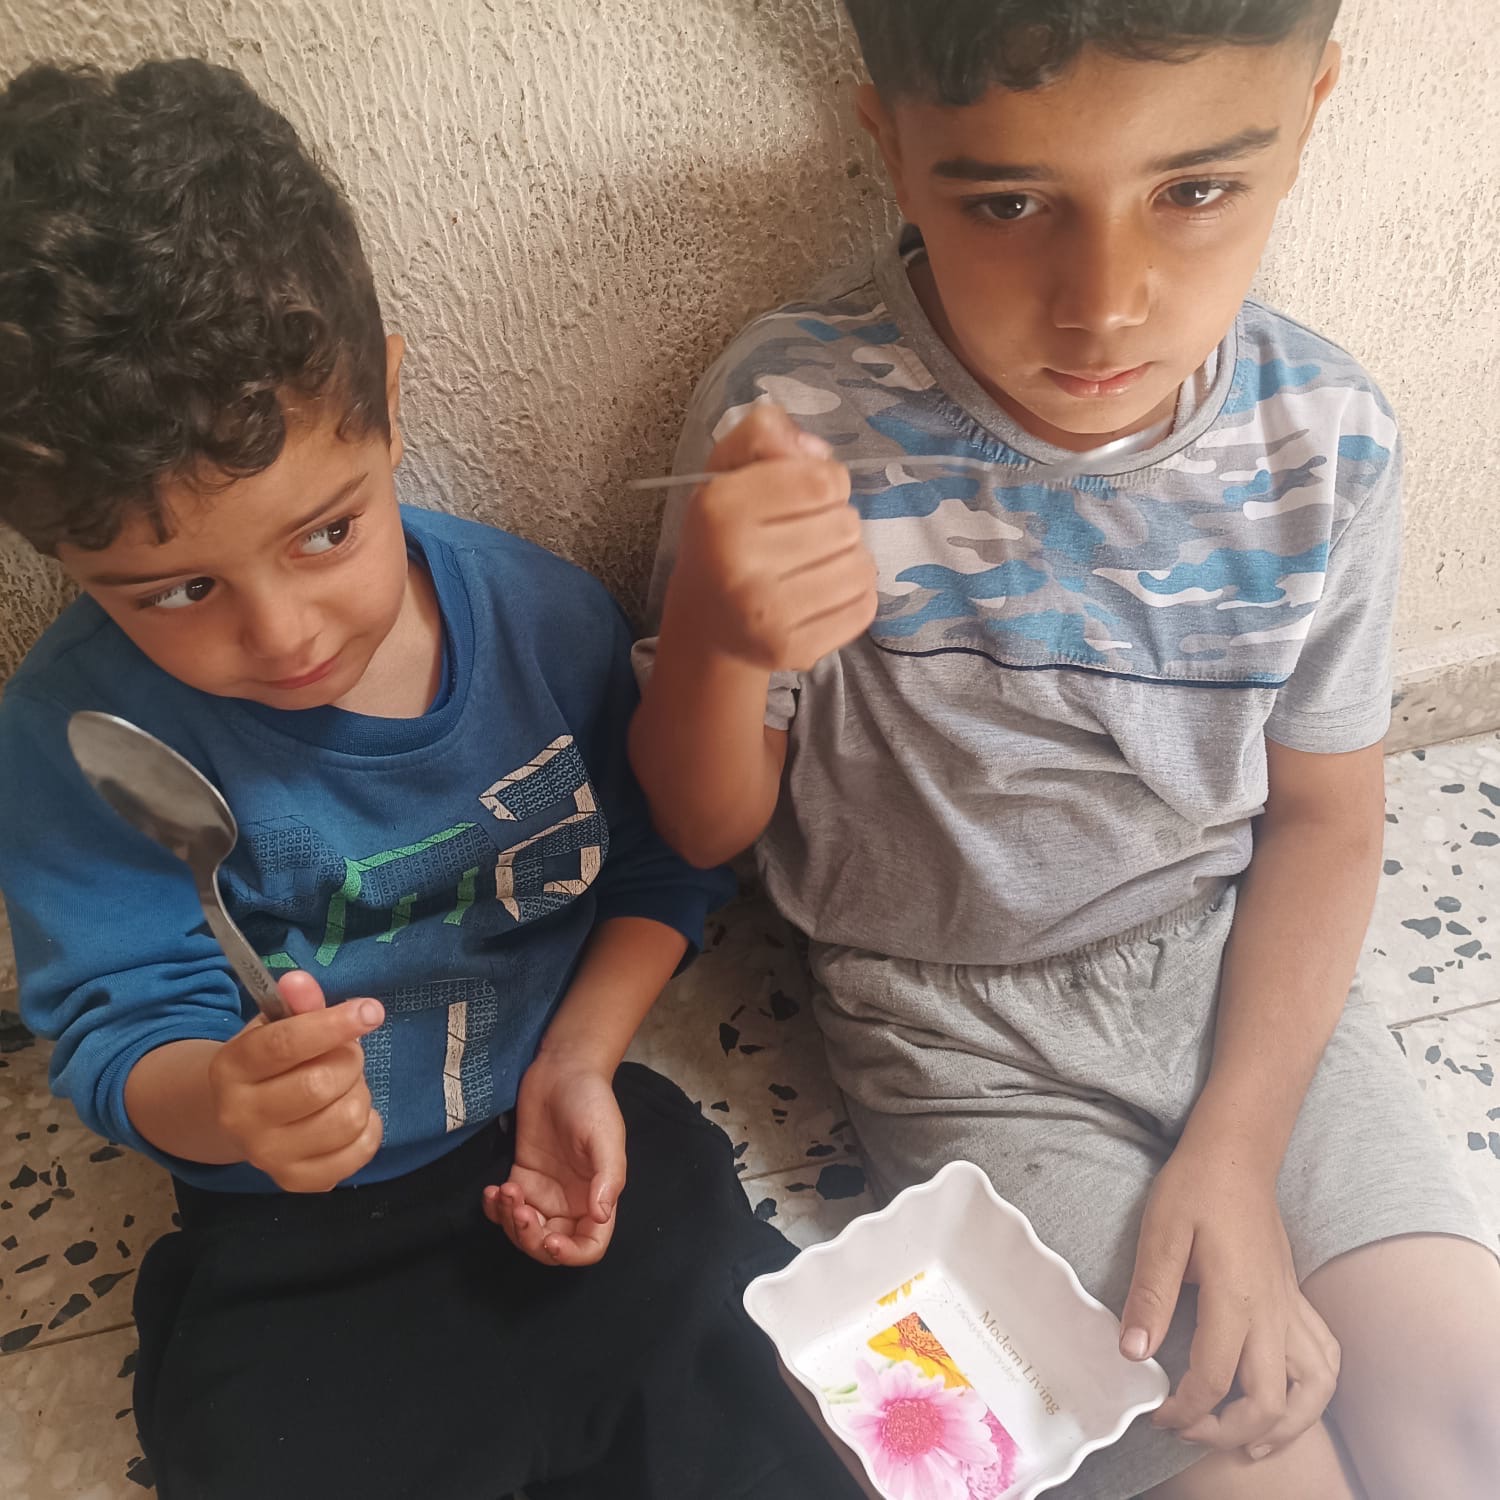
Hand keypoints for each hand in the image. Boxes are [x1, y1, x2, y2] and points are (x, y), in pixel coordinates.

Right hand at [208, 970, 384, 1191]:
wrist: (244, 1116)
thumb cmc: (271, 1062)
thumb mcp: (276, 1025)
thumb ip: (296, 1004)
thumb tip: (299, 981)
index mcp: (231, 1068)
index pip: (284, 1045)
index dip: (333, 1024)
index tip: (371, 1010)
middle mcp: (240, 1117)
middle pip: (319, 1084)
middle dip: (349, 1060)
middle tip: (346, 1055)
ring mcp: (266, 1155)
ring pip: (344, 1119)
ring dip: (360, 1094)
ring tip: (345, 1087)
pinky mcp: (296, 1181)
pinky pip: (358, 1152)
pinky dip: (369, 1128)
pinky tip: (352, 1116)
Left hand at [483, 1054, 625, 1267]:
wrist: (562, 1070)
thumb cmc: (591, 1100)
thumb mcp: (606, 1135)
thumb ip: (608, 1177)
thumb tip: (601, 1215)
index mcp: (597, 1197)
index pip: (589, 1246)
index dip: (571, 1254)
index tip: (550, 1240)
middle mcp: (572, 1202)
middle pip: (550, 1245)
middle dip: (530, 1238)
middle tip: (519, 1209)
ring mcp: (545, 1192)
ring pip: (524, 1232)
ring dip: (509, 1222)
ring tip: (504, 1190)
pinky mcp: (523, 1177)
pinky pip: (505, 1210)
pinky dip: (495, 1210)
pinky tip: (492, 1191)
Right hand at [665, 402, 877, 672]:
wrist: (707, 621)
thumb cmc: (725, 533)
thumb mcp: (730, 469)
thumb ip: (766, 435)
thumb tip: (816, 451)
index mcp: (720, 511)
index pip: (823, 481)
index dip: (825, 481)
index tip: (803, 495)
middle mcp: (738, 566)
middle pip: (846, 524)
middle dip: (835, 522)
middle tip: (805, 535)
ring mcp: (768, 616)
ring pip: (861, 566)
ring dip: (848, 558)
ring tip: (815, 564)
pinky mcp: (795, 651)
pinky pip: (864, 607)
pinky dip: (855, 594)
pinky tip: (823, 592)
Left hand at [1120, 1142, 1340, 1456]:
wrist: (1236, 1154)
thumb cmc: (1195, 1188)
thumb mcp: (1160, 1233)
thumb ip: (1150, 1296)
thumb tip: (1133, 1352)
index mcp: (1235, 1298)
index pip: (1214, 1379)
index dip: (1184, 1409)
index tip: (1157, 1414)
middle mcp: (1273, 1312)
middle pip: (1270, 1402)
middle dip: (1229, 1432)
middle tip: (1188, 1429)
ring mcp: (1290, 1308)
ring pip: (1315, 1390)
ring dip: (1285, 1426)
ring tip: (1247, 1441)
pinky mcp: (1296, 1300)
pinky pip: (1325, 1359)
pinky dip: (1312, 1393)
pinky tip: (1286, 1399)